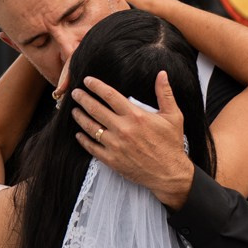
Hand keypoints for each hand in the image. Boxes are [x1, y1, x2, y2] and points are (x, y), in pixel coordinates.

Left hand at [71, 70, 194, 206]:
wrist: (169, 173)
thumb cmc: (171, 144)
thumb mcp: (173, 116)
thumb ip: (165, 93)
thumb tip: (162, 74)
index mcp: (136, 116)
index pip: (110, 95)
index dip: (96, 86)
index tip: (87, 81)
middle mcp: (123, 129)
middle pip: (95, 109)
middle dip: (83, 99)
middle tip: (75, 93)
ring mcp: (115, 145)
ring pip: (91, 127)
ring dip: (80, 117)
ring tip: (74, 111)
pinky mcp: (112, 160)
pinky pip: (92, 148)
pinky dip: (83, 140)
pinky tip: (78, 135)